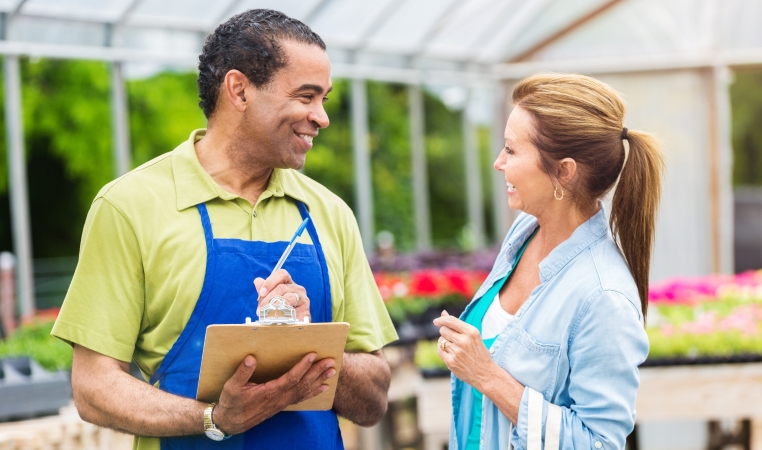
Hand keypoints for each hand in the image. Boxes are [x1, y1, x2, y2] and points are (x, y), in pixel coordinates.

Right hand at [213, 353, 334, 434]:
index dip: (303, 366)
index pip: (291, 378)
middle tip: (331, 361)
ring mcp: (282, 403)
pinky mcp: (282, 404)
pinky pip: (301, 397)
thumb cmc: (232, 403)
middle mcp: (280, 398)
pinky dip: (314, 391)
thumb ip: (242, 372)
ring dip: (319, 380)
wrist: (231, 422)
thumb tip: (251, 358)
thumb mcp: (232, 387)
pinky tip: (323, 387)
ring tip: (332, 371)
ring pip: (305, 390)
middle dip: (318, 372)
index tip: (312, 355)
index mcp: (269, 392)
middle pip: (303, 384)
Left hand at [254, 269, 309, 320]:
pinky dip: (286, 314)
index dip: (270, 282)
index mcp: (288, 283)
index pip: (281, 274)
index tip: (262, 293)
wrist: (293, 323)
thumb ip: (264, 291)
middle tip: (261, 309)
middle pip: (282, 288)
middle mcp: (297, 288)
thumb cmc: (282, 310)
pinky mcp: (305, 309)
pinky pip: (295, 310)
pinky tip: (280, 317)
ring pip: (289, 297)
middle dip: (268, 299)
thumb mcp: (270, 299)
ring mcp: (302, 298)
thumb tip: (257, 281)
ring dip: (276, 306)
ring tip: (268, 314)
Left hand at [433, 310, 495, 390]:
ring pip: (440, 340)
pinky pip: (439, 350)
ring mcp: (456, 351)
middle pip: (443, 330)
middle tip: (453, 339)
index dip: (441, 320)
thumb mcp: (473, 336)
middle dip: (445, 333)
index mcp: (471, 332)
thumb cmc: (479, 353)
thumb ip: (457, 325)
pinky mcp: (451, 361)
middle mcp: (464, 341)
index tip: (436, 321)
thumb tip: (443, 312)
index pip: (451, 321)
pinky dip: (443, 351)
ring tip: (455, 348)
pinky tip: (451, 355)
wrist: (485, 374)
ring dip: (444, 343)